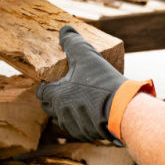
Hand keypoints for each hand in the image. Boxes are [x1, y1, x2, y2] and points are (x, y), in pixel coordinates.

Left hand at [36, 26, 126, 141]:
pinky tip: (90, 112)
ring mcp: (73, 126)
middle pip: (49, 107)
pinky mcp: (86, 134)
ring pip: (62, 119)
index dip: (45, 85)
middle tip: (66, 89)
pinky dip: (79, 120)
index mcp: (56, 95)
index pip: (40, 92)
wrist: (123, 109)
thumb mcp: (86, 55)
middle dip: (54, 99)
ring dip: (66, 110)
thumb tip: (64, 30)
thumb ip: (72, 42)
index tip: (53, 80)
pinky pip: (76, 128)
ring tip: (78, 100)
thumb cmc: (102, 81)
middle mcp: (60, 113)